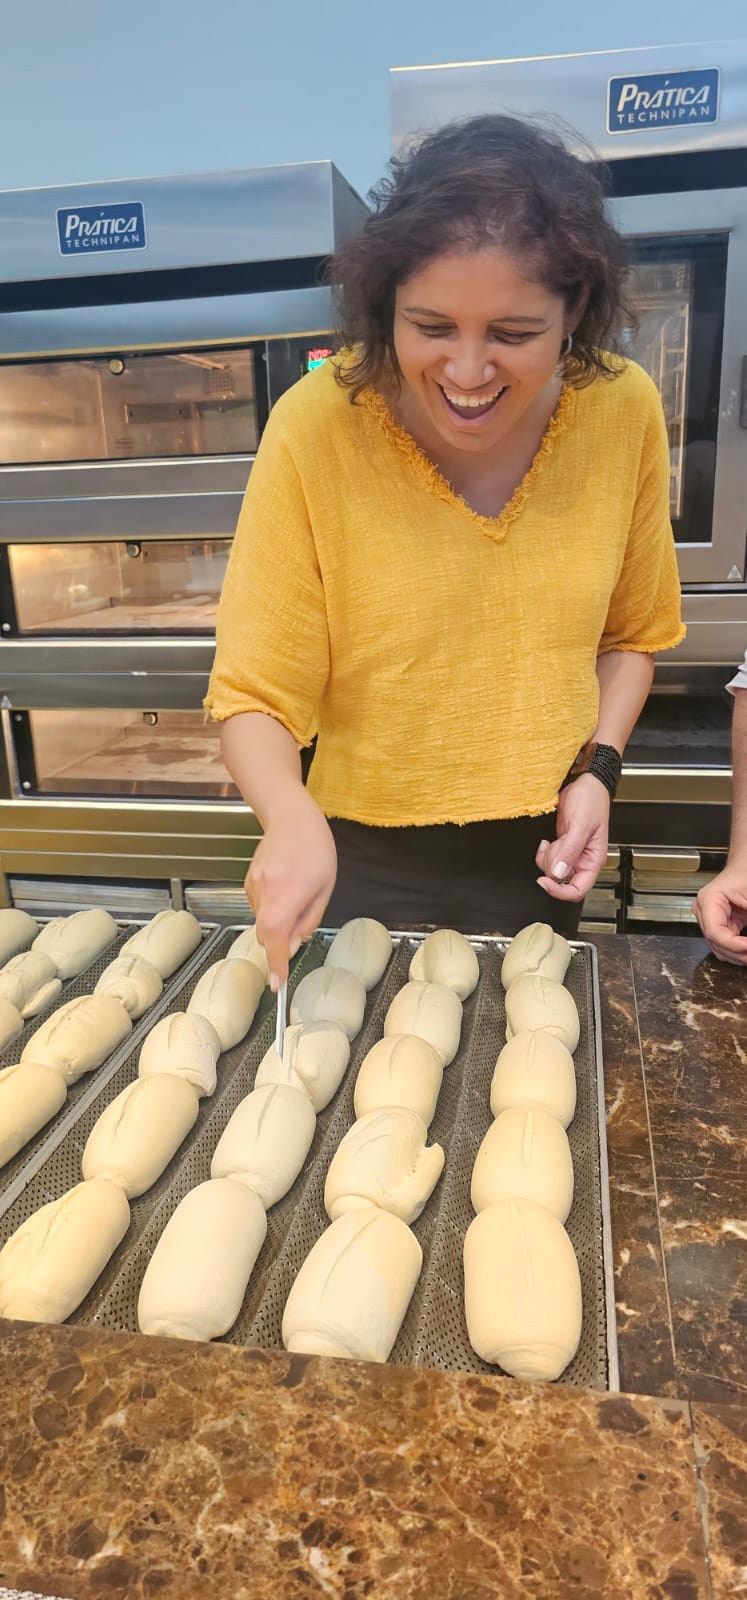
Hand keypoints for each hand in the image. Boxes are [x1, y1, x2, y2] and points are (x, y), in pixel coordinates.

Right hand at [246, 789, 336, 988]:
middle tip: (301, 921)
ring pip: (263, 921)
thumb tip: (293, 944)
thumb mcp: (325, 887)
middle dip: (282, 940)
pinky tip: (284, 886)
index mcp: (287, 893)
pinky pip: (259, 907)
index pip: (276, 937)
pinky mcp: (248, 882)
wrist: (290, 816)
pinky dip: (271, 907)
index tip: (276, 984)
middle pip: (267, 934)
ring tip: (297, 892)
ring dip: (278, 920)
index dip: (276, 963)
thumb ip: (308, 919)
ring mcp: (253, 886)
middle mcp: (265, 892)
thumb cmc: (315, 849)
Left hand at [535, 775, 609, 902]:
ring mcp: (571, 854)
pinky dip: (544, 852)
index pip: (577, 891)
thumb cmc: (591, 799)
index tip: (544, 881)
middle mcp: (582, 860)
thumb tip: (559, 873)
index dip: (559, 891)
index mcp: (593, 860)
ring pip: (552, 870)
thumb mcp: (581, 824)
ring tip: (553, 839)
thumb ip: (570, 849)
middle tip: (554, 845)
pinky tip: (548, 840)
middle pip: (561, 881)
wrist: (584, 782)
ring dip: (547, 857)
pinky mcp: (562, 845)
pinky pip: (548, 859)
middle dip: (552, 865)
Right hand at [693, 864, 746, 964]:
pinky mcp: (718, 923)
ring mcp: (708, 918)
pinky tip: (746, 950)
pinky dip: (738, 950)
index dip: (734, 946)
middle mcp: (704, 910)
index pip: (715, 932)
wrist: (745, 864)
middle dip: (738, 954)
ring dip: (738, 955)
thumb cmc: (745, 872)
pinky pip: (725, 944)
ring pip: (719, 948)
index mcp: (708, 900)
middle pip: (716, 943)